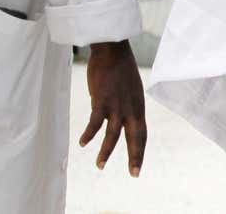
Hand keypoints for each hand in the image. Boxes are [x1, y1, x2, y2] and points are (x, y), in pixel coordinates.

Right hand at [79, 40, 146, 176]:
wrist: (113, 50)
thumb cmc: (120, 68)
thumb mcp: (130, 89)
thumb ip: (128, 104)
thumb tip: (121, 115)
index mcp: (138, 106)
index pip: (142, 133)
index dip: (140, 150)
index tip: (138, 166)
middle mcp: (131, 108)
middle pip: (135, 137)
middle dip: (135, 157)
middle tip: (134, 174)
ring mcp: (117, 105)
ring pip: (113, 135)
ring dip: (106, 152)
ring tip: (100, 166)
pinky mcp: (102, 100)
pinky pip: (95, 122)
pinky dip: (89, 134)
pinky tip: (83, 143)